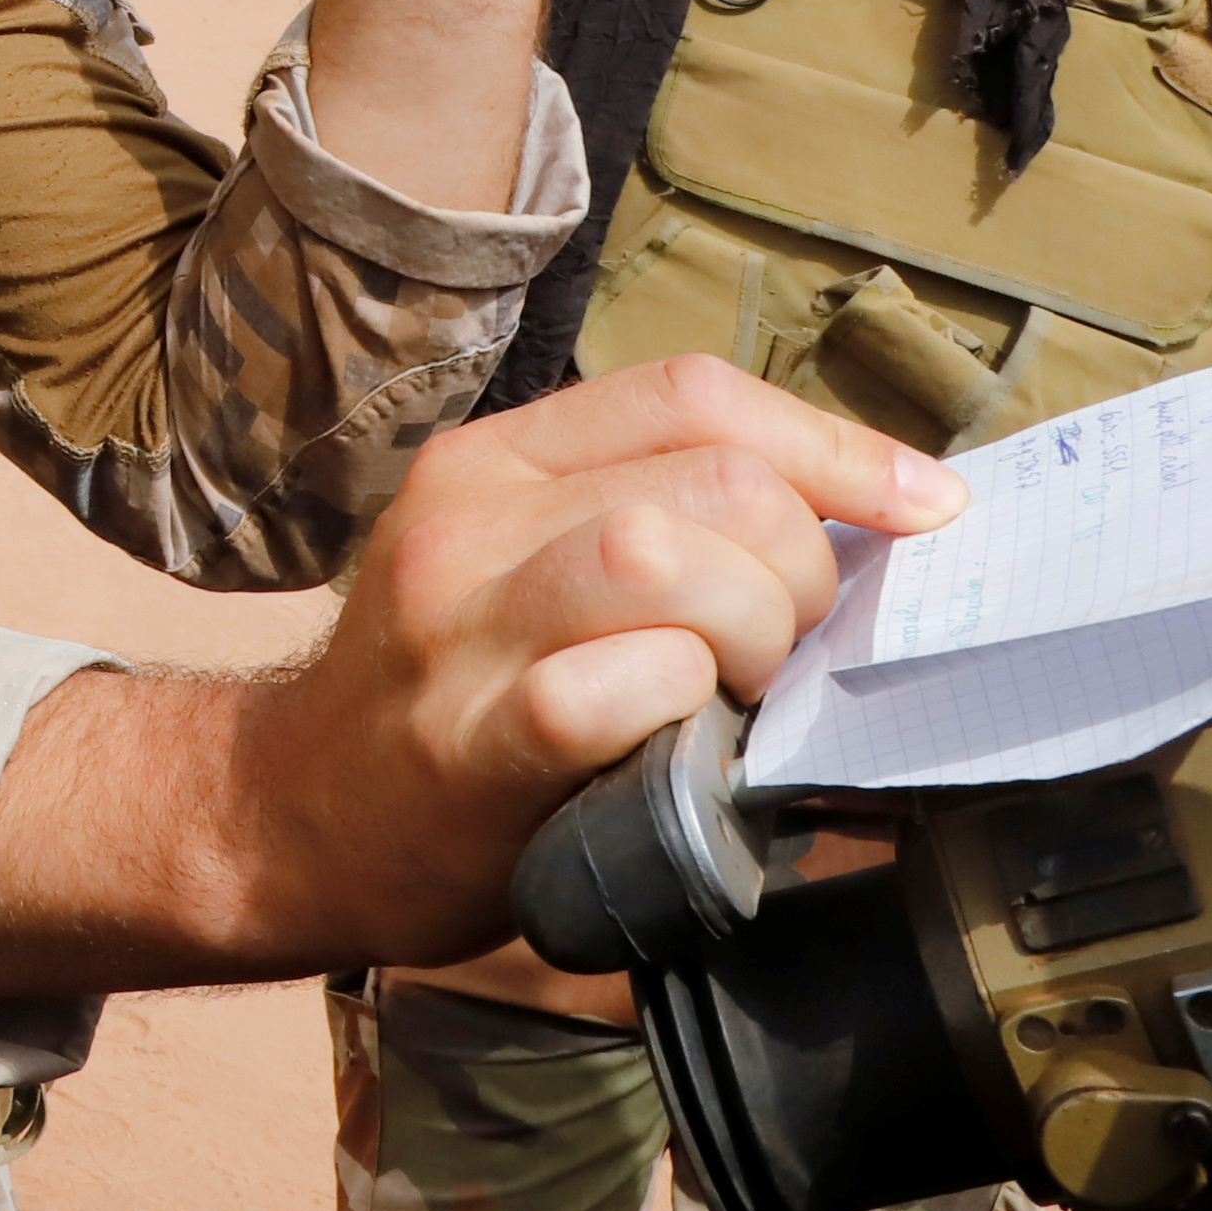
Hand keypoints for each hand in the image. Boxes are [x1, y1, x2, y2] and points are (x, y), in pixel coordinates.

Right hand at [237, 356, 961, 968]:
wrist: (288, 817)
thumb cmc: (445, 701)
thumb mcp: (518, 571)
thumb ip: (646, 527)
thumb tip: (858, 529)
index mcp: (491, 464)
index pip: (692, 393)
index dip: (835, 445)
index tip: (923, 510)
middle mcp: (464, 522)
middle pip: (707, 478)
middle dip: (803, 564)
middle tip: (789, 648)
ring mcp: (455, 630)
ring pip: (660, 557)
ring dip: (750, 631)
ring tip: (736, 692)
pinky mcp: (464, 744)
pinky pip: (606, 691)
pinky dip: (678, 706)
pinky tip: (679, 738)